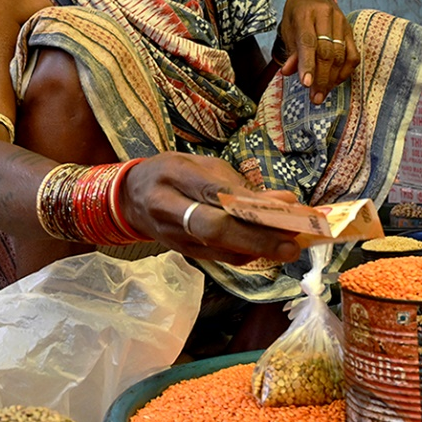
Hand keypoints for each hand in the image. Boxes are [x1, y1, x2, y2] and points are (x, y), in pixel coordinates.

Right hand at [120, 152, 299, 265]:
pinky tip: (268, 248)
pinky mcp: (184, 253)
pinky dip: (246, 254)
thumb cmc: (170, 173)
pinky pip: (219, 257)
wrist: (129, 198)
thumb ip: (236, 183)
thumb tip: (283, 201)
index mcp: (173, 176)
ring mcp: (174, 237)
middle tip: (292, 242)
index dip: (250, 203)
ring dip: (258, 250)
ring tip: (290, 246)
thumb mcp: (199, 165)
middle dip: (256, 237)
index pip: (212, 192)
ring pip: (219, 249)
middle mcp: (169, 210)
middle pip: (214, 229)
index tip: (286, 207)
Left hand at [277, 0, 358, 104]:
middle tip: (315, 98)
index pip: (308, 42)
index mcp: (306, 14)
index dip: (307, 64)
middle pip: (326, 52)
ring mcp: (341, 23)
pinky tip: (335, 82)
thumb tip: (288, 72)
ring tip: (322, 94)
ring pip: (341, 55)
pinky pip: (353, 55)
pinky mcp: (350, 31)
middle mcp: (326, 16)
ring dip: (332, 78)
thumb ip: (291, 51)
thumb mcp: (288, 30)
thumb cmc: (296, 17)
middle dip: (321, 78)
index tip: (306, 84)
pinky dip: (345, 71)